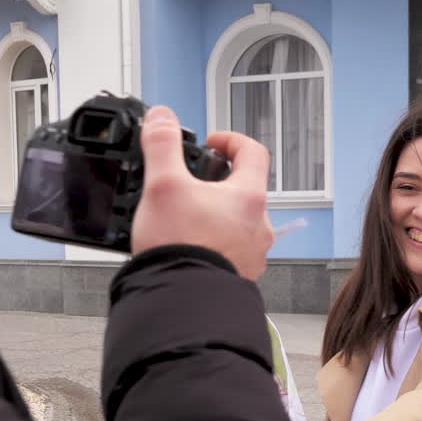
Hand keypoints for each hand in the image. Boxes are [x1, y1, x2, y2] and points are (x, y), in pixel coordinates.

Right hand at [131, 106, 273, 280]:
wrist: (182, 303)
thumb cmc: (181, 248)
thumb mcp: (163, 185)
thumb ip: (162, 145)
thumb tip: (162, 117)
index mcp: (249, 197)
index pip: (254, 152)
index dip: (232, 140)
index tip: (213, 143)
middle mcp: (259, 226)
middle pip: (245, 190)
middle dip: (219, 183)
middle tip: (191, 184)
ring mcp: (252, 254)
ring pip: (239, 223)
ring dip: (217, 215)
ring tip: (186, 219)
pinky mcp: (239, 277)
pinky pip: (231, 251)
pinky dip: (213, 244)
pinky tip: (190, 247)